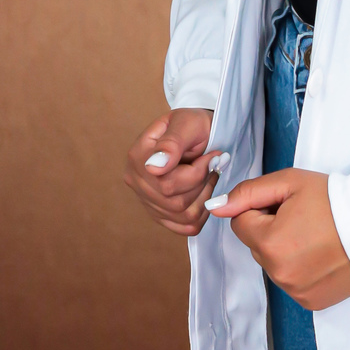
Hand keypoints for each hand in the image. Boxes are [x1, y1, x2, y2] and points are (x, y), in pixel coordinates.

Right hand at [124, 108, 220, 235]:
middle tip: (213, 163)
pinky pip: (185, 226)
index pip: (166, 183)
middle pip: (174, 202)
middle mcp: (137, 182)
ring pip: (182, 215)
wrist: (197, 131)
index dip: (196, 173)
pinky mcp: (161, 213)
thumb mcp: (186, 123)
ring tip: (210, 174)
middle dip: (201, 183)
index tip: (211, 154)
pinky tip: (205, 191)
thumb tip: (154, 168)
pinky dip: (202, 212)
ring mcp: (147, 200)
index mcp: (138, 158)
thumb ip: (171, 143)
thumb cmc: (192, 124)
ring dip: (204, 196)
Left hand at [210, 169, 349, 310]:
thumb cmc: (334, 199)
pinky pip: (292, 283)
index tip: (286, 205)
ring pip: (274, 265)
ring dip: (286, 251)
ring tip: (316, 235)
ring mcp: (296, 291)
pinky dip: (302, 269)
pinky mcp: (312, 302)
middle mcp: (279, 273)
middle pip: (258, 246)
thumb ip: (248, 193)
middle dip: (272, 230)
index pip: (241, 224)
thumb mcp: (290, 182)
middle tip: (304, 218)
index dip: (261, 210)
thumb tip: (215, 207)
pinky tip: (322, 255)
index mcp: (269, 243)